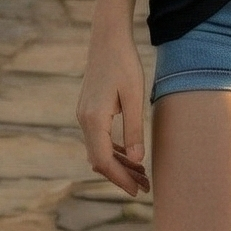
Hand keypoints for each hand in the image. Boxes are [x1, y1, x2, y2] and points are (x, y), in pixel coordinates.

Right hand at [77, 30, 150, 196]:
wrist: (108, 39)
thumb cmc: (124, 63)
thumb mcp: (134, 96)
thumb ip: (134, 129)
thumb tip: (138, 161)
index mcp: (93, 119)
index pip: (104, 161)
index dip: (121, 179)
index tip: (138, 191)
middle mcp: (84, 120)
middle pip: (100, 160)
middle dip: (121, 176)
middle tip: (145, 188)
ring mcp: (84, 116)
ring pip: (99, 151)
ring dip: (119, 165)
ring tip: (143, 175)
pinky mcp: (90, 111)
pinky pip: (100, 139)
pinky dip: (114, 151)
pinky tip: (132, 157)